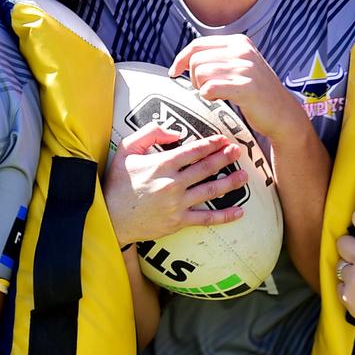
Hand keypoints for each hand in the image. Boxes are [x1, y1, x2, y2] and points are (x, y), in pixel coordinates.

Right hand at [104, 122, 247, 245]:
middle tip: (238, 151)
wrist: (110, 217)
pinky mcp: (178, 222)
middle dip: (225, 158)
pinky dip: (225, 216)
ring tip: (244, 176)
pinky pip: (206, 218)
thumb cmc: (118, 182)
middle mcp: (173, 183)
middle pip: (206, 168)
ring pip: (211, 191)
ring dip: (230, 182)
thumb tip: (176, 132)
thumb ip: (150, 132)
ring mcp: (177, 204)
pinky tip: (240, 212)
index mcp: (162, 164)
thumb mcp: (126, 149)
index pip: (194, 151)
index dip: (211, 144)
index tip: (223, 139)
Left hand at [170, 35, 304, 141]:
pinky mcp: (246, 87)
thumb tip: (186, 58)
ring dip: (201, 88)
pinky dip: (208, 95)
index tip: (174, 72)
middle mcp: (242, 51)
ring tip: (215, 95)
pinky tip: (217, 99)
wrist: (282, 113)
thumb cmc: (256, 92)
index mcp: (238, 42)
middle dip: (193, 78)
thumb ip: (218, 57)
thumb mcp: (240, 65)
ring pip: (201, 73)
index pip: (197, 44)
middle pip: (196, 60)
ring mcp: (245, 68)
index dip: (181, 59)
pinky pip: (210, 87)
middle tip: (205, 90)